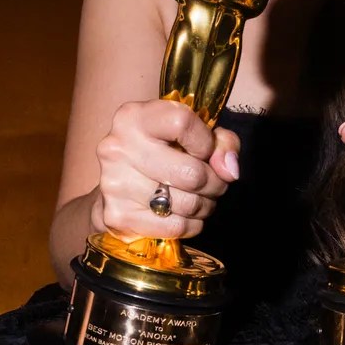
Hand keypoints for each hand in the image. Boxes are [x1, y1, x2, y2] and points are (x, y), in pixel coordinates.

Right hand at [91, 99, 240, 241]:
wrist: (115, 186)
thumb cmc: (160, 153)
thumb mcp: (190, 134)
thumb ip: (220, 142)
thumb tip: (230, 171)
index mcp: (134, 118)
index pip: (181, 123)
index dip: (205, 142)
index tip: (205, 151)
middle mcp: (118, 147)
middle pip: (191, 173)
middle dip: (214, 184)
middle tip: (215, 185)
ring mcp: (115, 183)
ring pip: (187, 204)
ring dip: (205, 206)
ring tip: (201, 200)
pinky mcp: (118, 216)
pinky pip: (174, 227)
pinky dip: (191, 225)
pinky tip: (186, 216)